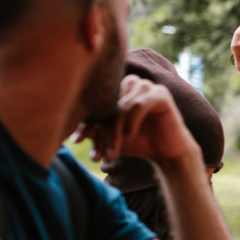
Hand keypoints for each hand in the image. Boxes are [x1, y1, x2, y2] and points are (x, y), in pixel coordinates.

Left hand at [77, 74, 196, 163]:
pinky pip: (140, 104)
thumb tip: (73, 135)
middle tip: (98, 154)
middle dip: (102, 132)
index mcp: (118, 90)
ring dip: (116, 131)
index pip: (97, 103)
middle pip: (109, 105)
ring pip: (123, 106)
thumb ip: (95, 132)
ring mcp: (147, 87)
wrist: (167, 152)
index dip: (87, 122)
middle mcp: (131, 84)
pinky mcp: (161, 94)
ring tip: (113, 152)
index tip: (77, 141)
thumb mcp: (113, 138)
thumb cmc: (139, 142)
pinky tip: (130, 136)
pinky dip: (132, 121)